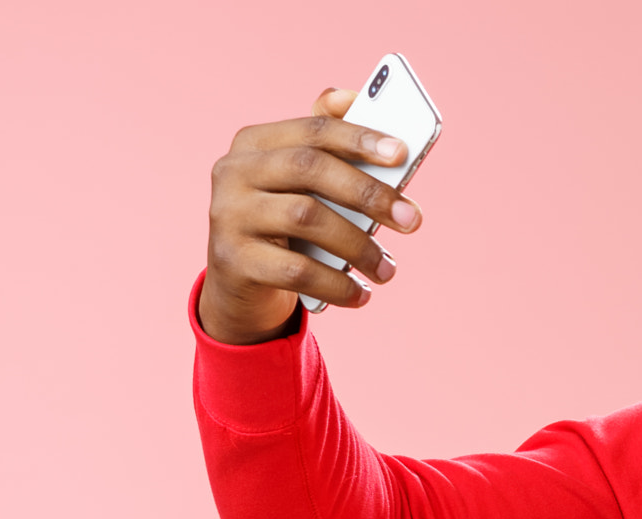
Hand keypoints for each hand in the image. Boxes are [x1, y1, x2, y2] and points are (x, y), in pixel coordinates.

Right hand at [199, 88, 424, 344]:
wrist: (239, 283)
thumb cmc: (283, 224)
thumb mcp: (299, 186)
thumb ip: (326, 149)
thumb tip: (354, 100)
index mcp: (255, 142)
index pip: (312, 129)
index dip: (358, 138)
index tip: (402, 152)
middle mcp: (234, 172)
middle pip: (309, 168)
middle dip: (368, 192)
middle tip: (411, 219)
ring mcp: (229, 215)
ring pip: (306, 218)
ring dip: (359, 246)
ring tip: (386, 268)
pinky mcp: (234, 260)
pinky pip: (297, 270)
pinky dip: (337, 285)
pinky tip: (360, 295)